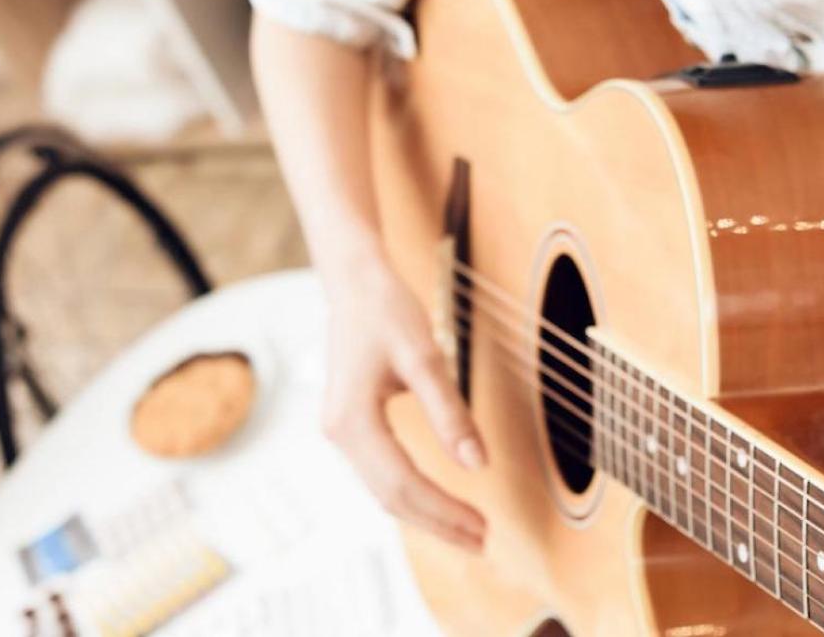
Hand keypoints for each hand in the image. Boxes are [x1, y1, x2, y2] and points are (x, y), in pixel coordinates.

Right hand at [320, 258, 488, 551]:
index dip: (444, 512)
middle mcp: (339, 433)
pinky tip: (439, 501)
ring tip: (467, 530)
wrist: (353, 280)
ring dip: (426, 514)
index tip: (484, 527)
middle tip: (483, 542)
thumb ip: (451, 413)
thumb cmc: (385, 310)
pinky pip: (382, 473)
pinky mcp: (352, 425)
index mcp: (352, 421)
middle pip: (391, 498)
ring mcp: (342, 431)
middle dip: (437, 524)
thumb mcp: (425, 357)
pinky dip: (412, 493)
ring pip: (384, 490)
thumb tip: (478, 464)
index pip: (403, 484)